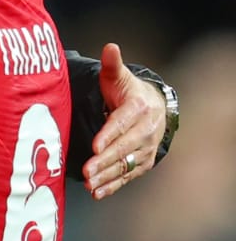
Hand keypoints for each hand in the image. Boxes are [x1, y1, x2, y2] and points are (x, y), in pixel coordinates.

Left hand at [83, 43, 165, 199]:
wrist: (155, 108)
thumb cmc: (128, 91)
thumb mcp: (119, 77)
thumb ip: (112, 65)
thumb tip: (110, 47)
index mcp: (139, 108)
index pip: (122, 123)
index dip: (109, 135)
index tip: (95, 146)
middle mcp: (147, 130)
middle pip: (124, 147)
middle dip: (105, 161)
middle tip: (87, 170)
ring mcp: (146, 148)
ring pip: (125, 164)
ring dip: (107, 176)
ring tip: (89, 184)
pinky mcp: (143, 162)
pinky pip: (128, 176)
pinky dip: (113, 186)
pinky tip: (98, 193)